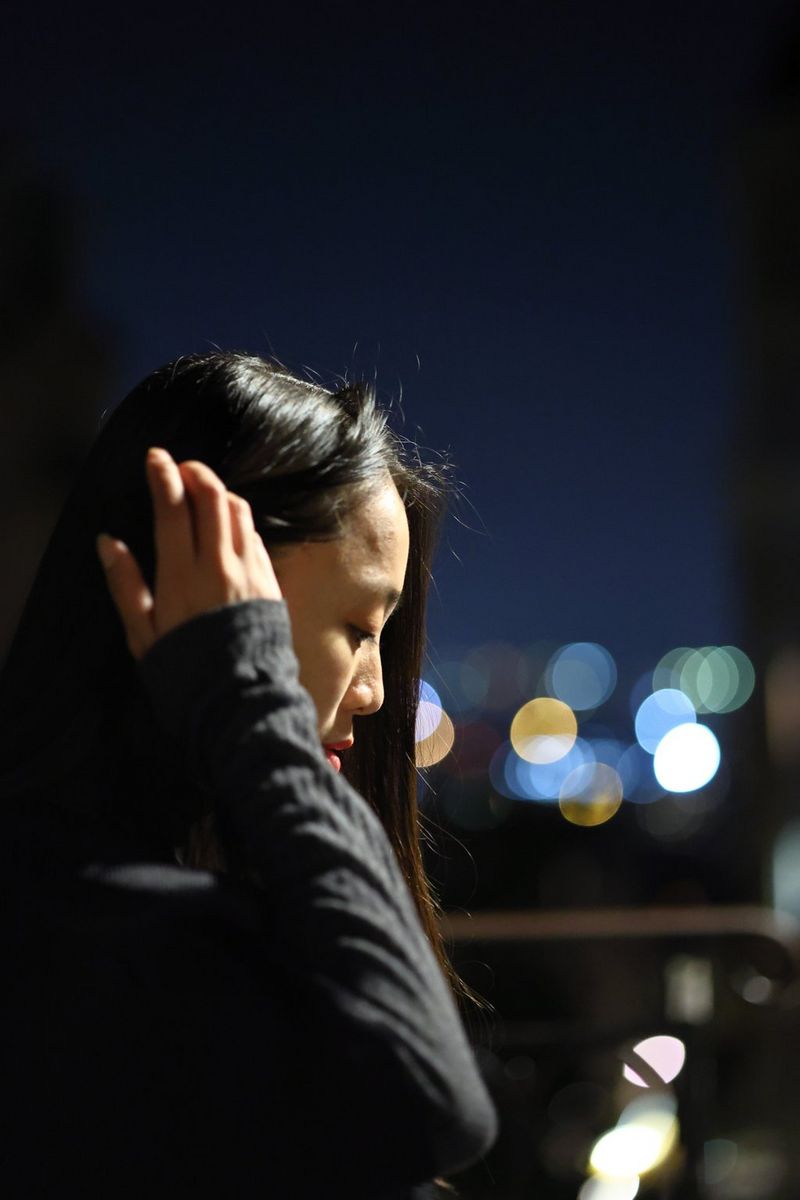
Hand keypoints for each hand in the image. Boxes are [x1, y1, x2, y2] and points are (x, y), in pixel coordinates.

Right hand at [96, 447, 281, 659]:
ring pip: (238, 510)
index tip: (155, 457)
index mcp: (182, 575)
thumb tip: (108, 542)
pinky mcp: (271, 581)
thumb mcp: (143, 635)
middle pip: (212, 497)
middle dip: (195, 472)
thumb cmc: (186, 671)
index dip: (164, 475)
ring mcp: (251, 570)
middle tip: (180, 468)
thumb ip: (125, 585)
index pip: (174, 508)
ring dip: (219, 491)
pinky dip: (238, 518)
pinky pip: (255, 534)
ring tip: (202, 491)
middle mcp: (220, 564)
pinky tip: (227, 525)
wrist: (241, 700)